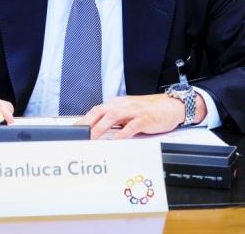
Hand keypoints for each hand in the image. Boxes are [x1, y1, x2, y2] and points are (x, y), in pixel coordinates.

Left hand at [77, 93, 205, 139]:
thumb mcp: (128, 114)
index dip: (83, 120)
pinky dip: (122, 133)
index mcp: (117, 104)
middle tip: (77, 135)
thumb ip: (115, 121)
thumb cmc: (149, 111)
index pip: (96, 110)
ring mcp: (134, 111)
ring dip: (101, 127)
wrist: (171, 105)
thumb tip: (98, 131)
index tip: (73, 130)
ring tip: (92, 138)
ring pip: (113, 116)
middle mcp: (123, 105)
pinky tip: (116, 140)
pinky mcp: (145, 118)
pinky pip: (131, 126)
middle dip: (88, 123)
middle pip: (100, 111)